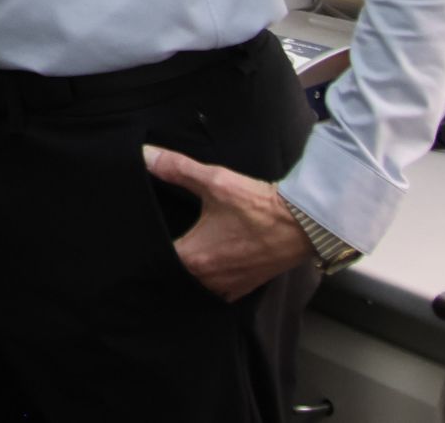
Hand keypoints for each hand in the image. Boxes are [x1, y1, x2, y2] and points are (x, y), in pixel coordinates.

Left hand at [141, 145, 311, 300]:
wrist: (304, 224)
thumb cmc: (258, 206)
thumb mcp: (215, 181)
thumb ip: (177, 168)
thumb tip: (146, 155)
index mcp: (194, 258)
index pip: (157, 260)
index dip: (147, 247)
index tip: (140, 237)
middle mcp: (208, 280)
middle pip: (174, 275)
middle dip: (166, 261)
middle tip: (158, 243)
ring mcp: (229, 287)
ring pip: (196, 284)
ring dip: (189, 272)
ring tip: (180, 253)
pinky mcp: (246, 287)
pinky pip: (218, 290)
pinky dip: (210, 279)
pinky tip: (209, 262)